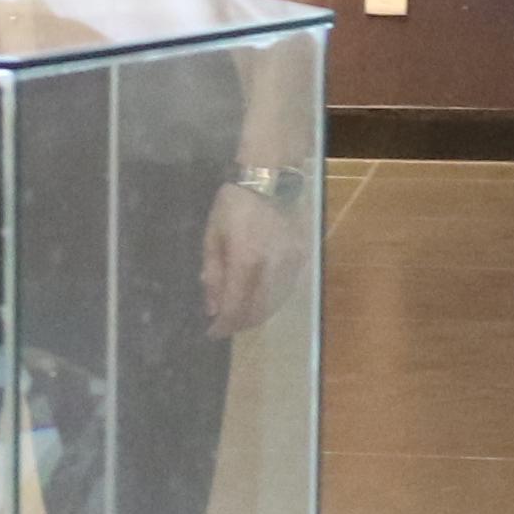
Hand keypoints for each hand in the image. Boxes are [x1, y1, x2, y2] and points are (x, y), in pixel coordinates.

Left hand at [202, 180, 305, 336]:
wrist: (270, 180)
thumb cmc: (234, 204)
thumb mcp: (213, 236)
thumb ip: (213, 274)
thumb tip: (212, 307)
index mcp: (246, 261)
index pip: (235, 306)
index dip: (223, 325)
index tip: (212, 333)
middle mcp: (271, 268)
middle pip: (257, 311)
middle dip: (239, 323)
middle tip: (225, 326)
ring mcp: (290, 265)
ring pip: (274, 304)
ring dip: (256, 315)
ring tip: (240, 315)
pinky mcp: (301, 259)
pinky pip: (285, 290)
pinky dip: (270, 301)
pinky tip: (258, 299)